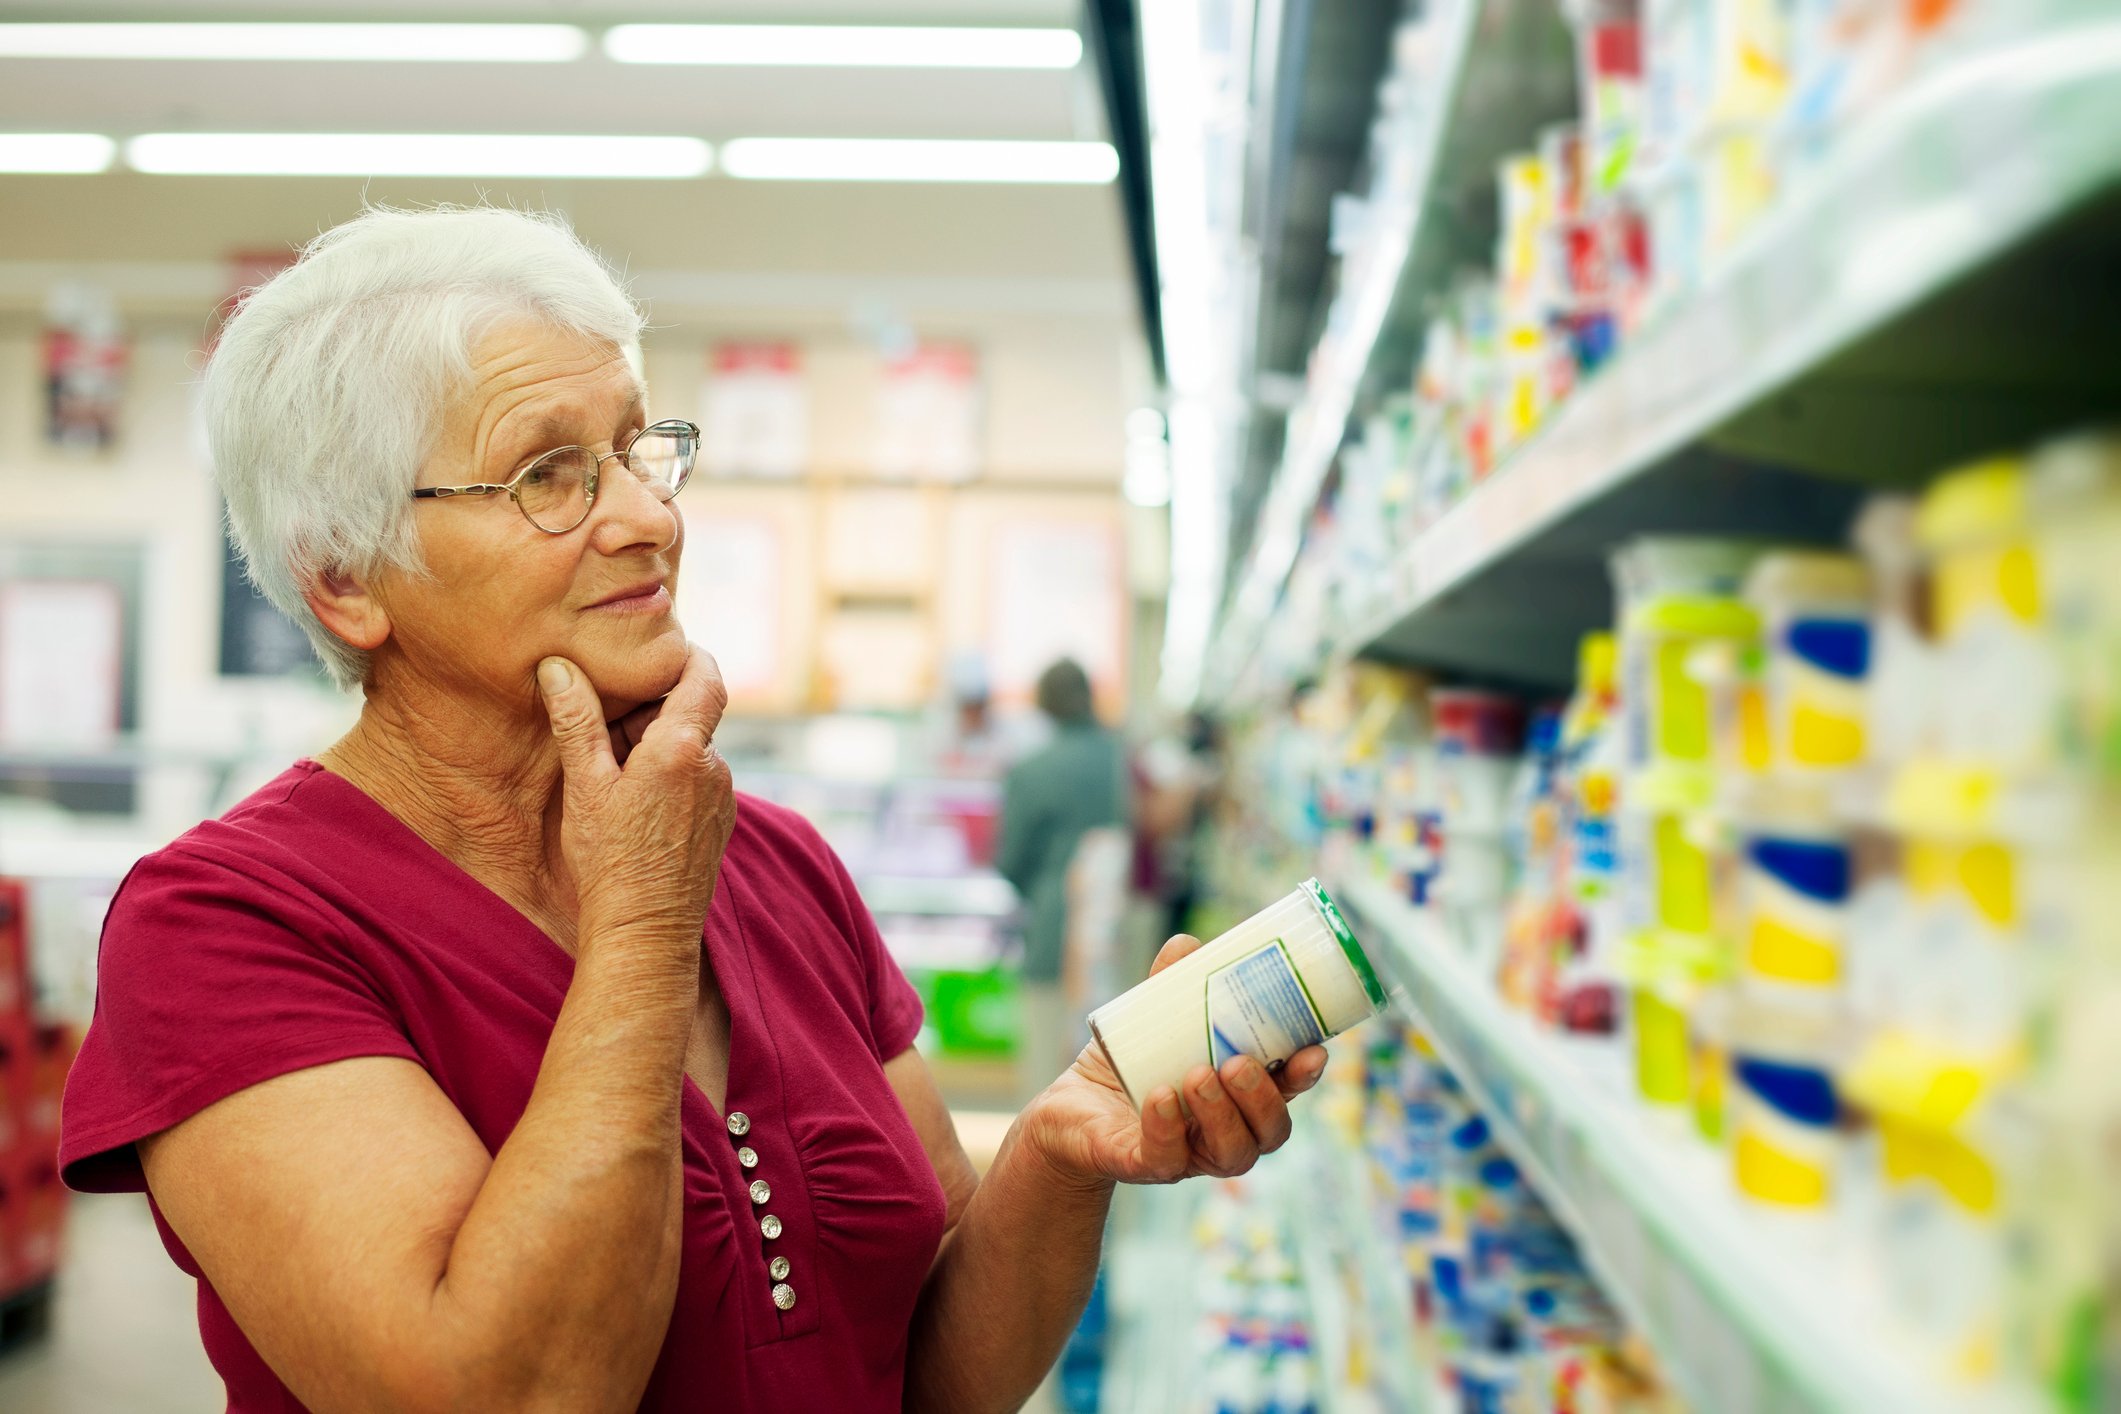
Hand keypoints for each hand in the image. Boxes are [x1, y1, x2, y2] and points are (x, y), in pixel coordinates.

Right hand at [536, 644, 737, 949]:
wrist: (645, 933)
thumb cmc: (610, 861)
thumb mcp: (585, 785)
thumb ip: (577, 721)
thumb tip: (558, 667)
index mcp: (683, 749)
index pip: (705, 676)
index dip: (687, 654)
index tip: (658, 649)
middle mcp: (713, 768)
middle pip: (692, 714)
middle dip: (651, 709)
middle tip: (605, 718)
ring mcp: (722, 798)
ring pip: (692, 748)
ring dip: (657, 744)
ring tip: (610, 767)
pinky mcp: (720, 823)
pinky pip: (698, 780)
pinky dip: (670, 774)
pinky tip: (632, 799)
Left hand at [1018, 935, 1328, 1188]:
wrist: (1067, 1112)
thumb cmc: (1126, 1069)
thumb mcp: (1148, 1023)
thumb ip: (1169, 988)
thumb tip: (1187, 944)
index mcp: (1238, 1101)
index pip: (1286, 1095)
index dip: (1304, 1077)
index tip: (1313, 1050)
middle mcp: (1223, 1135)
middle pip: (1269, 1133)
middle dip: (1263, 1100)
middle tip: (1238, 1062)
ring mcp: (1187, 1157)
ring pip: (1230, 1154)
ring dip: (1222, 1115)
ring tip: (1199, 1075)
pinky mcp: (1142, 1166)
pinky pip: (1164, 1159)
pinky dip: (1166, 1128)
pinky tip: (1161, 1099)